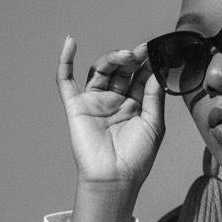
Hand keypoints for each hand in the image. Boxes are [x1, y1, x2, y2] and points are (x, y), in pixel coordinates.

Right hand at [56, 37, 165, 193]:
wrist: (114, 178)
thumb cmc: (137, 157)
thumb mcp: (154, 124)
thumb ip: (154, 97)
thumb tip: (156, 71)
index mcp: (135, 105)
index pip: (139, 76)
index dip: (145, 63)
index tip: (153, 51)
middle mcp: (115, 101)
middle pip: (120, 70)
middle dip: (130, 59)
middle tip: (139, 54)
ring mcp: (95, 102)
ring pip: (100, 70)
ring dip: (111, 59)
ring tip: (125, 56)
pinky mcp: (76, 106)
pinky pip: (66, 81)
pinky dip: (65, 61)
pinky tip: (70, 43)